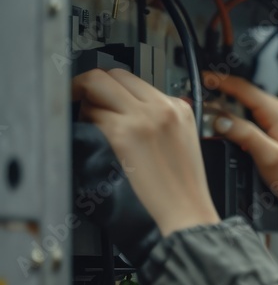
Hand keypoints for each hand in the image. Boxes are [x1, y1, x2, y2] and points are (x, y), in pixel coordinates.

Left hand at [72, 69, 220, 236]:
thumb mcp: (184, 142)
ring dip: (87, 104)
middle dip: (92, 85)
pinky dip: (86, 123)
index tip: (101, 96)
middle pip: (113, 74)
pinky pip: (92, 114)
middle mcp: (162, 107)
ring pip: (98, 87)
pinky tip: (94, 138)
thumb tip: (132, 107)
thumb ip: (163, 119)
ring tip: (93, 126)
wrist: (187, 210)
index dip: (112, 87)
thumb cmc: (184, 186)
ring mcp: (143, 118)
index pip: (135, 80)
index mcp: (179, 108)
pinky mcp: (123, 133)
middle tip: (82, 101)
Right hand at [204, 72, 277, 230]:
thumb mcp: (268, 156)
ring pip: (242, 106)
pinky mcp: (270, 132)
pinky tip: (220, 127)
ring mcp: (273, 121)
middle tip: (194, 96)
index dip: (218, 81)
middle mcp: (276, 112)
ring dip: (222, 106)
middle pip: (241, 93)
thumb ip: (244, 134)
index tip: (200, 80)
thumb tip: (219, 120)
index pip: (242, 87)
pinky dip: (231, 119)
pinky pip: (246, 118)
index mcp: (276, 112)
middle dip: (217, 92)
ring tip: (202, 109)